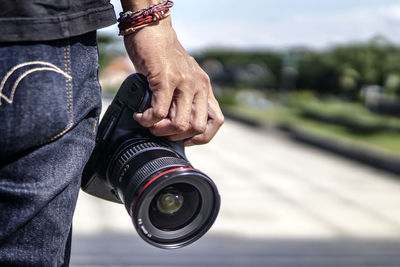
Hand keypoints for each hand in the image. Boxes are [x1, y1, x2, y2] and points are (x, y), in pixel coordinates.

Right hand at [124, 17, 223, 144]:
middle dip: (177, 136)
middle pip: (197, 127)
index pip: (217, 121)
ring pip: (180, 123)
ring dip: (161, 130)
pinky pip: (160, 112)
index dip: (201, 136)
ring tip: (149, 123)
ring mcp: (184, 82)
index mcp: (205, 88)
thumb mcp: (182, 78)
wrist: (152, 30)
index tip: (183, 138)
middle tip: (161, 130)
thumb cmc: (163, 57)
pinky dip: (148, 120)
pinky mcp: (166, 79)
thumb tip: (175, 126)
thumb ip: (184, 98)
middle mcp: (199, 85)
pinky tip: (140, 116)